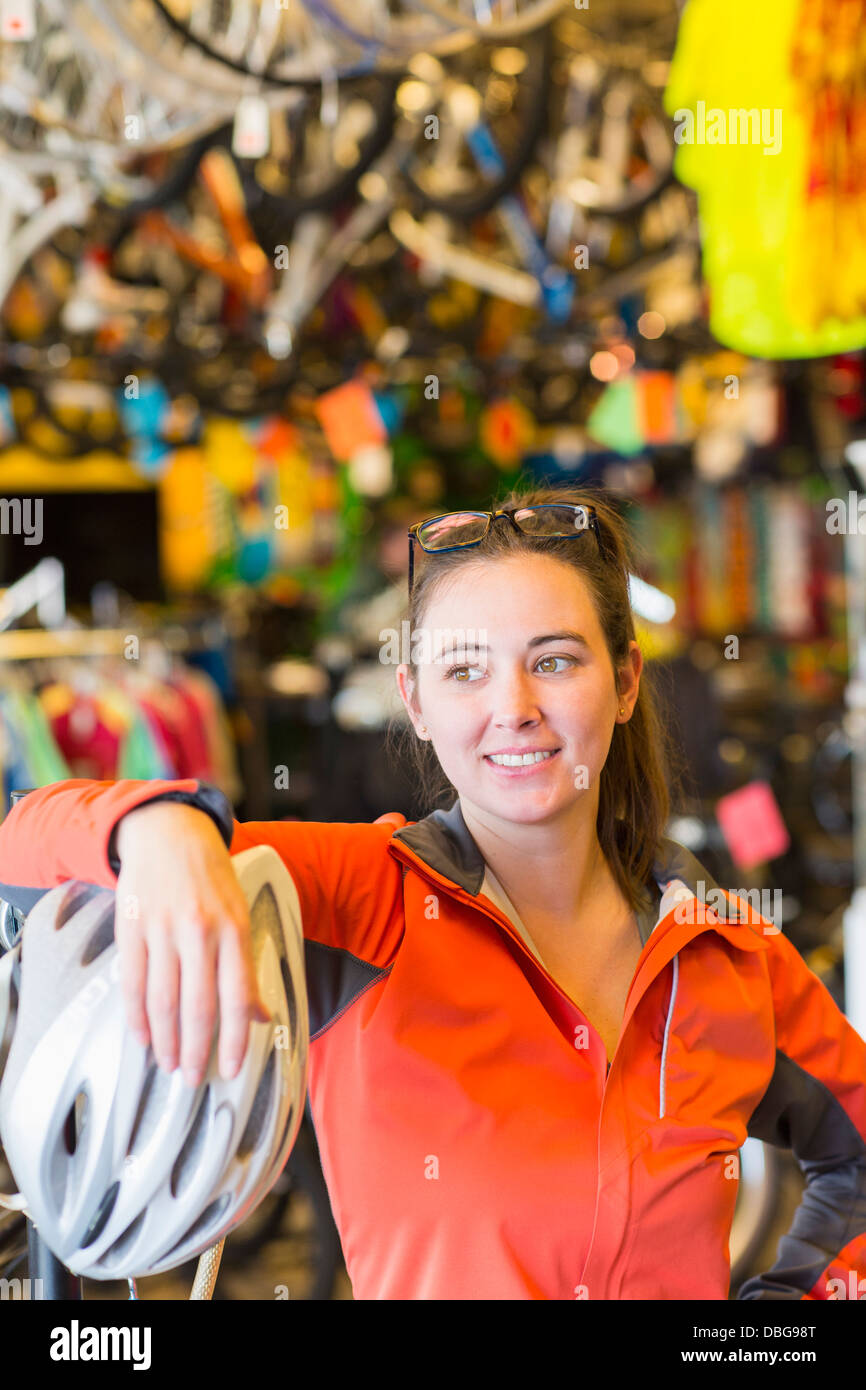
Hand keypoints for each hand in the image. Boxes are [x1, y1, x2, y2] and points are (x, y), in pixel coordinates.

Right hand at [114, 802, 268, 1086]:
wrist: (167, 831)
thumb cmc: (210, 875)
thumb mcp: (240, 911)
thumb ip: (246, 965)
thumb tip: (260, 1016)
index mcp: (233, 929)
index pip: (236, 998)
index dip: (234, 1040)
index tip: (230, 1069)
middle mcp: (199, 932)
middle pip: (196, 1006)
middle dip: (196, 1050)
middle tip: (193, 1079)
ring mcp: (162, 930)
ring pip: (163, 1000)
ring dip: (165, 1041)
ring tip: (168, 1064)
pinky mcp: (132, 928)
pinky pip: (134, 983)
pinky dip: (136, 1016)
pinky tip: (141, 1037)